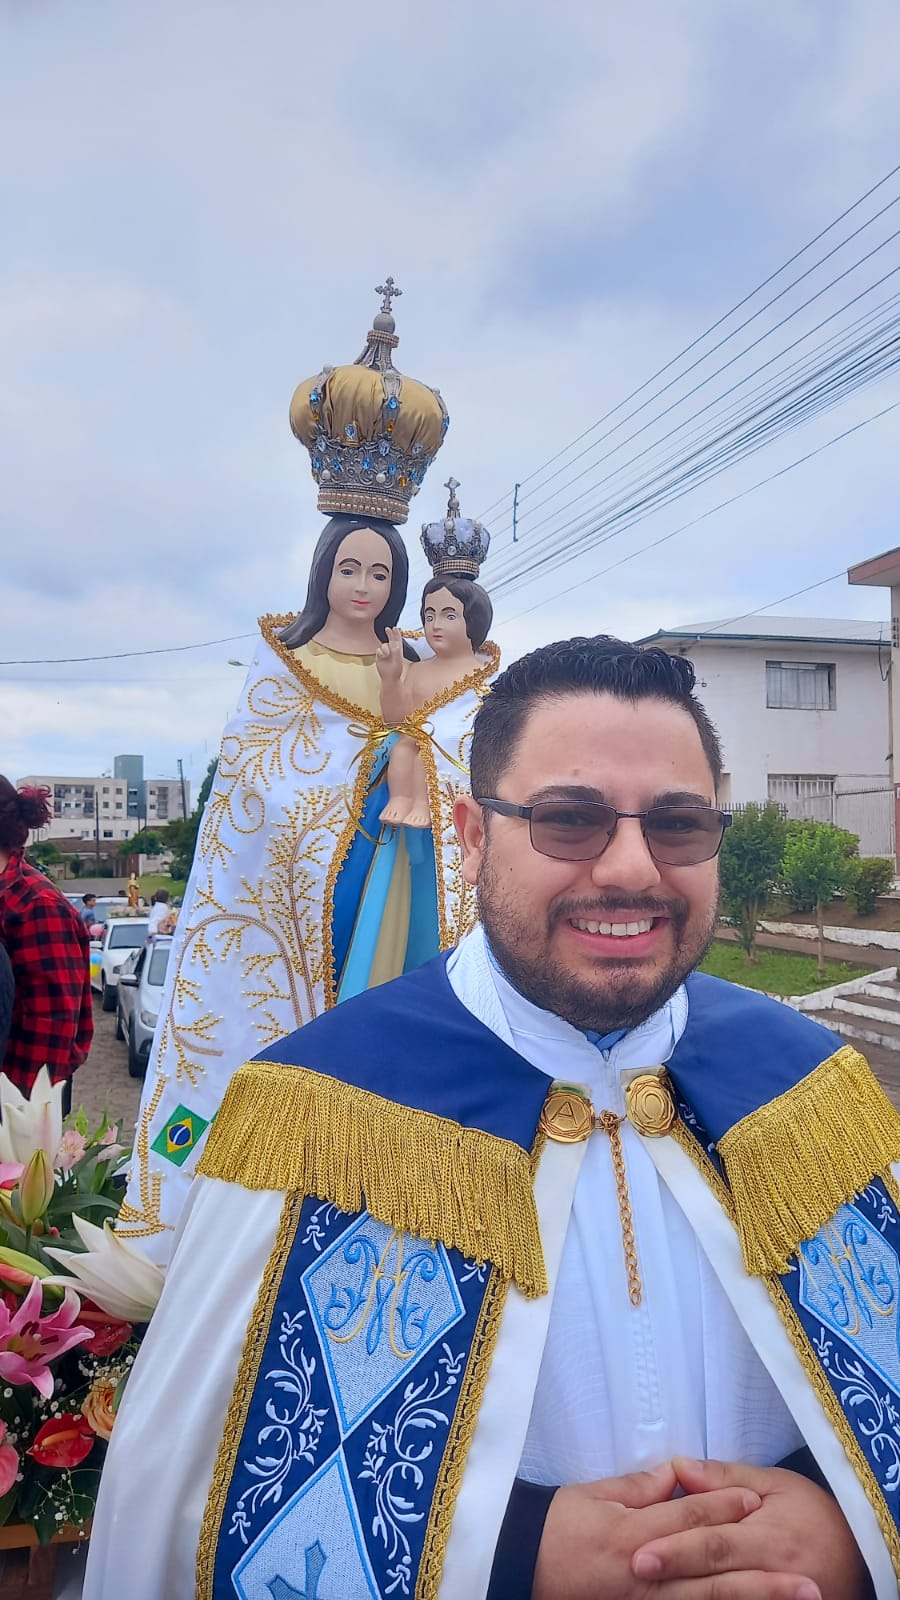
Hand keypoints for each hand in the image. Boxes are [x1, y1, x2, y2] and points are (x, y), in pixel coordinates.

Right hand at [375, 626, 403, 681]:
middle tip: (387, 629)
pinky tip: (382, 657)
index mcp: (399, 651)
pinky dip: (380, 652)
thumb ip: (396, 652)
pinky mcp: (380, 656)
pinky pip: (378, 650)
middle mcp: (392, 651)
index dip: (397, 633)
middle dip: (389, 634)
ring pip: (383, 645)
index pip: (398, 640)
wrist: (389, 678)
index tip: (395, 628)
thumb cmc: (396, 671)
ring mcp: (386, 653)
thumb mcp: (398, 661)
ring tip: (387, 655)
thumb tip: (395, 644)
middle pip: (390, 640)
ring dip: (385, 649)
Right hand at [531, 1462, 762, 1599]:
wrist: (522, 1572)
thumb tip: (676, 1474)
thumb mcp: (592, 1495)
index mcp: (634, 1536)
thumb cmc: (556, 1530)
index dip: (724, 1506)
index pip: (689, 1519)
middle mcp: (647, 1576)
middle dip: (763, 1577)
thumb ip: (637, 1486)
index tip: (758, 1500)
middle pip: (714, 1574)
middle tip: (807, 1578)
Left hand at [629, 1456, 866, 1599]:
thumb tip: (678, 1467)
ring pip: (724, 1598)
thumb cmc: (812, 1514)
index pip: (714, 1542)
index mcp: (766, 1537)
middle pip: (713, 1574)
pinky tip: (682, 1599)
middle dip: (673, 1571)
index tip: (638, 1550)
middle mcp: (768, 1572)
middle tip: (635, 1568)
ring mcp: (773, 1597)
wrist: (856, 1555)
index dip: (677, 1547)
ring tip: (648, 1592)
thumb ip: (725, 1477)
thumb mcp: (776, 1484)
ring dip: (686, 1594)